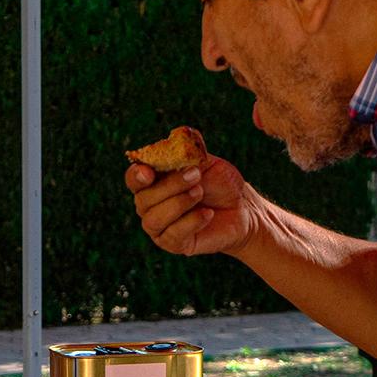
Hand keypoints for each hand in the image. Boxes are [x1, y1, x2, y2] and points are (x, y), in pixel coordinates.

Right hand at [127, 155, 255, 256]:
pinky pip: (173, 234)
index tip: (148, 171)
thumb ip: (190, 151)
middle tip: (195, 176)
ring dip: (178, 203)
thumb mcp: (207, 162)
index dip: (136, 175)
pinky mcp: (174, 243)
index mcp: (153, 182)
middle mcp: (150, 205)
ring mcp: (160, 227)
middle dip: (170, 186)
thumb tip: (183, 133)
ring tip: (200, 193)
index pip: (133, 179)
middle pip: (143, 198)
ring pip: (154, 219)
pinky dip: (190, 222)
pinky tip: (207, 214)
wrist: (243, 209)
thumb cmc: (221, 184)